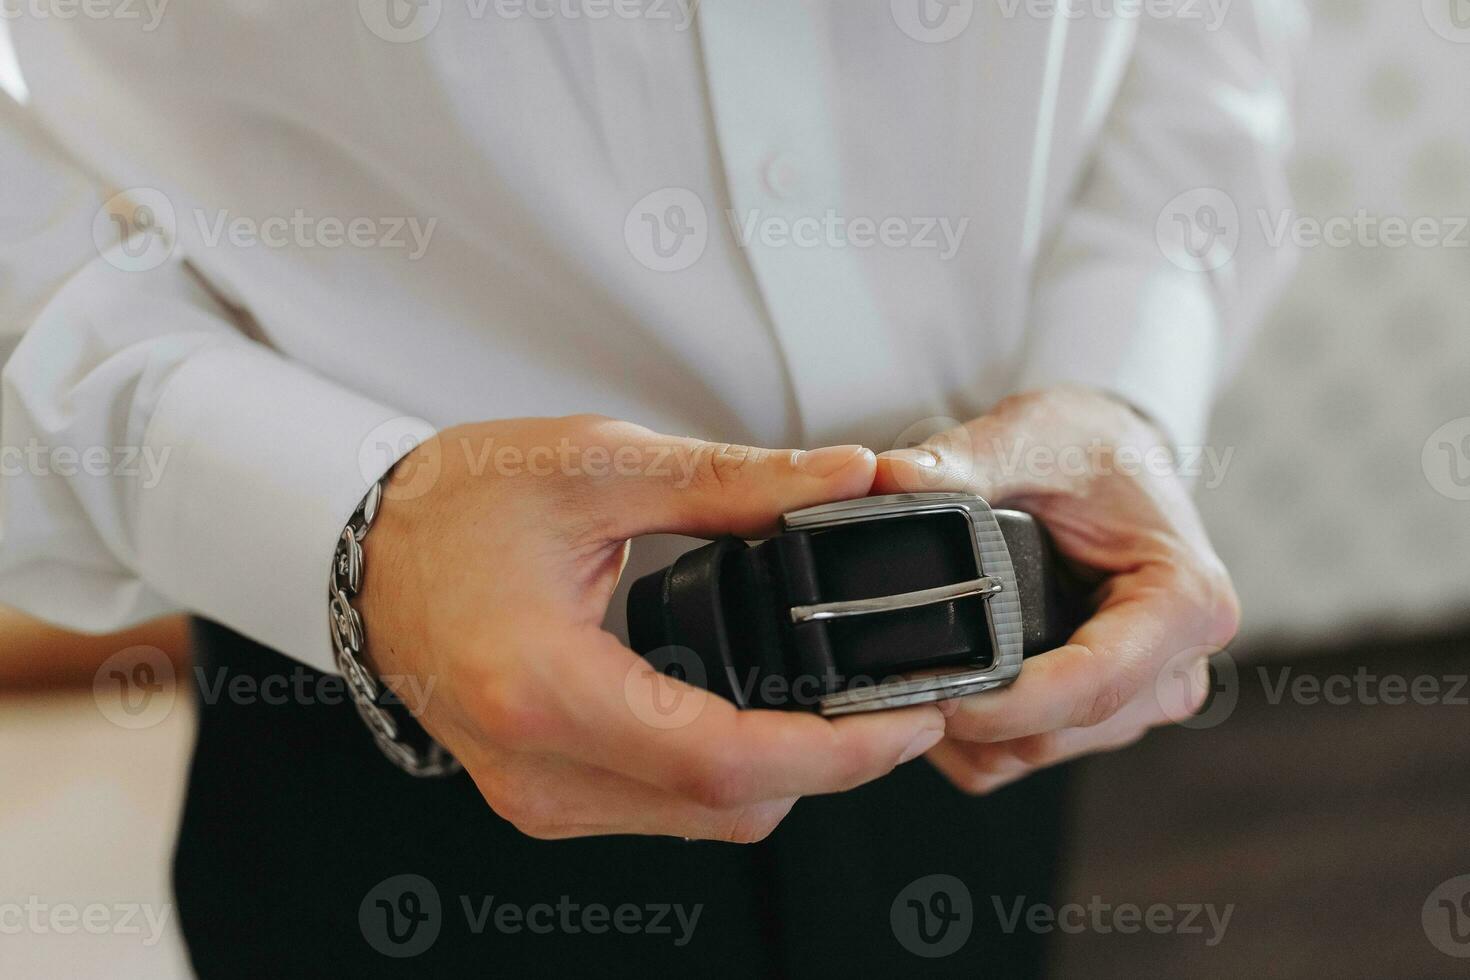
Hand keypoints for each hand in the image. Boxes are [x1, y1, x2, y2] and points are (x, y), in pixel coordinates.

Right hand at [358, 415, 944, 839]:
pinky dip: (731, 773)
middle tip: (894, 700)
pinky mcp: (545, 798)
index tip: (912, 720)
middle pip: (728, 806)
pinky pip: (666, 810)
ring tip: (839, 702)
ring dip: (786, 773)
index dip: (839, 754)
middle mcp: (537, 767)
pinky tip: (761, 714)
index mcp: (542, 686)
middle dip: (832, 765)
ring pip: (705, 820)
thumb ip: (735, 481)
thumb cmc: (461, 504)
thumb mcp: (601, 468)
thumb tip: (846, 478)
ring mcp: (538, 796)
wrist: (373, 550)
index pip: (723, 760)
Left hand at [874, 386, 1238, 793]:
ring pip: (1036, 752)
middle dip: (972, 715)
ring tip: (909, 672)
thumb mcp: (1029, 436)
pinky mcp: (1105, 717)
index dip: (1008, 704)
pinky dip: (973, 736)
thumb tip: (890, 478)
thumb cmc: (1087, 447)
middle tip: (892, 675)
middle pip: (1060, 730)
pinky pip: (1023, 756)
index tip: (934, 694)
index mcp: (1184, 602)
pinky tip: (942, 682)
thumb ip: (963, 461)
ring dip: (967, 729)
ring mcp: (1143, 701)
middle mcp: (1177, 667)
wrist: (1114, 460)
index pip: (1094, 684)